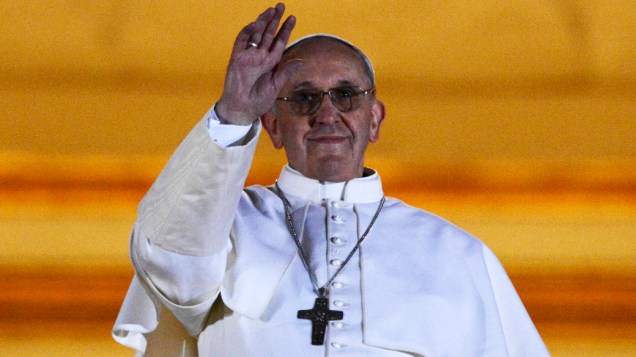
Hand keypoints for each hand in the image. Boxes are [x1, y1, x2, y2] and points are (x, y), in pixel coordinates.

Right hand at [216, 3, 301, 124]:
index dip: (285, 30)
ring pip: (255, 34)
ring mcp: (248, 56)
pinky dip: (247, 33)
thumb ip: (286, 72)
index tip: (292, 18)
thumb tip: (301, 61)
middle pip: (268, 34)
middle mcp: (259, 57)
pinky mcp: (237, 59)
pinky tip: (255, 24)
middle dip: (274, 20)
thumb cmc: (258, 101)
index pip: (279, 42)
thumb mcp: (276, 86)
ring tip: (271, 10)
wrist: (242, 109)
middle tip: (281, 6)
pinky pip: (241, 42)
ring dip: (263, 22)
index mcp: (270, 63)